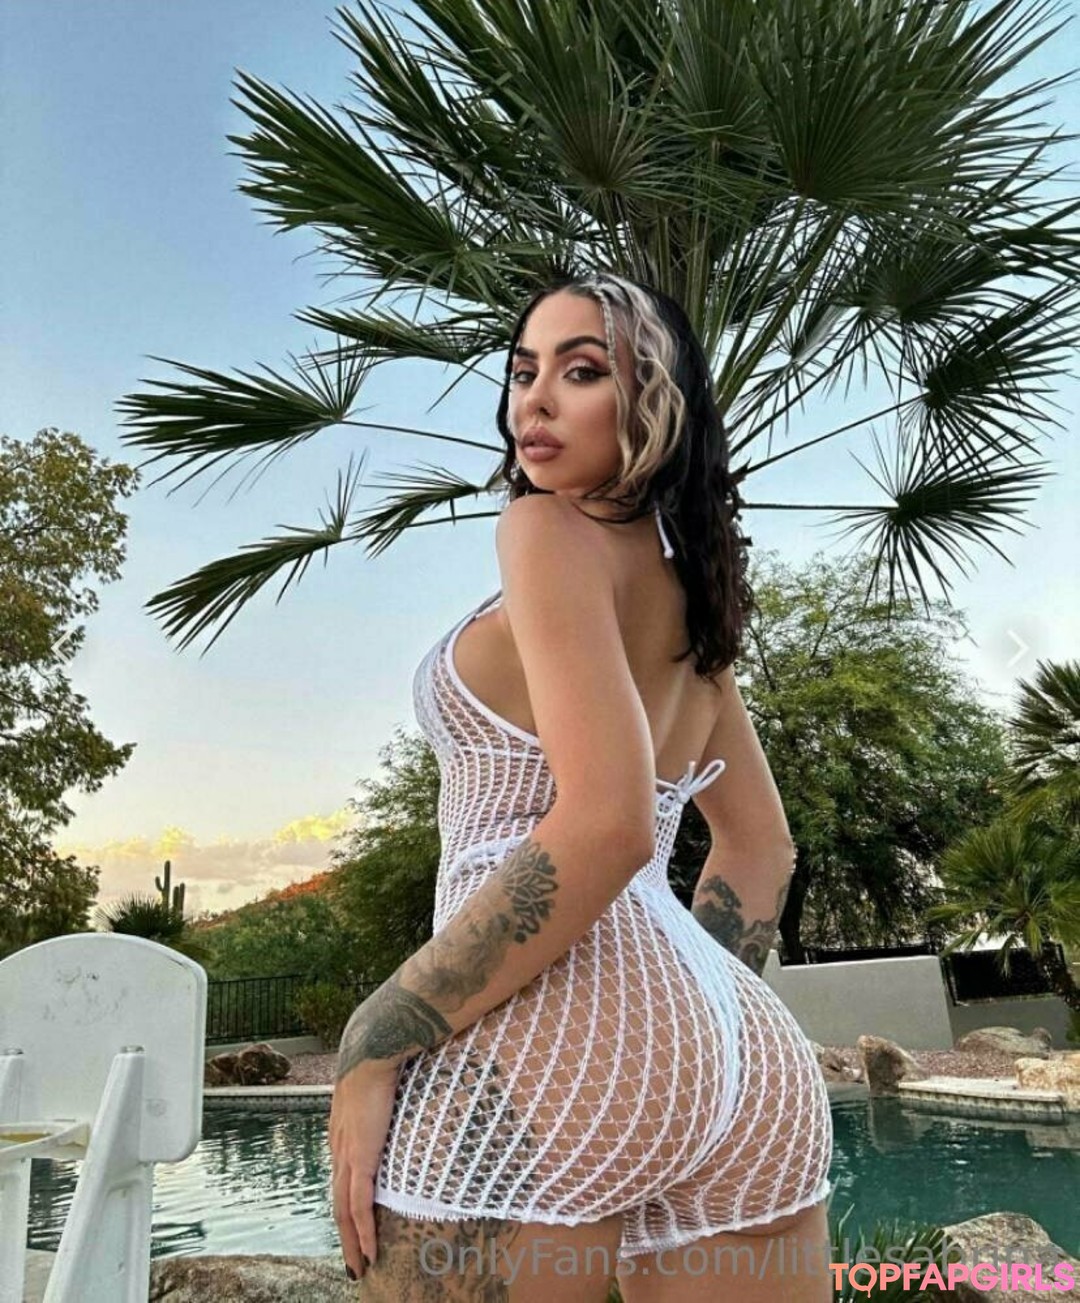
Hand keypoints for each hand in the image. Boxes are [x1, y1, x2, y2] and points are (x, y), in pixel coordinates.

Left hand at [330, 1058, 401, 1280]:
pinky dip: (363, 1231)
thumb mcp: (377, 1085)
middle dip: (345, 1234)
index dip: (346, 1202)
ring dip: (351, 1242)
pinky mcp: (360, 1158)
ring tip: (360, 1267)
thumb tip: (397, 1094)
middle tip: (354, 1261)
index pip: (342, 1177)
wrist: (373, 1051)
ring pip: (344, 1211)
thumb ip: (381, 1098)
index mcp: (341, 1132)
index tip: (353, 1221)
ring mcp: (347, 1155)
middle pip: (337, 1202)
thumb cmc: (379, 1059)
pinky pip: (359, 1205)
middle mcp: (339, 1148)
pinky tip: (370, 1251)